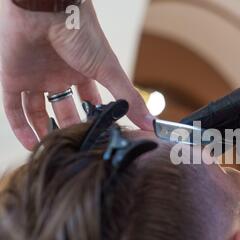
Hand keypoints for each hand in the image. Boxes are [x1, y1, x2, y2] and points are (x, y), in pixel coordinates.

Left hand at [0, 0, 152, 149]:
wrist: (48, 10)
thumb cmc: (80, 32)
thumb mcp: (109, 70)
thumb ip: (129, 97)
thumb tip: (151, 122)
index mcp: (82, 71)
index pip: (89, 100)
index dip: (94, 117)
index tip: (100, 135)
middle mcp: (58, 75)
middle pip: (64, 108)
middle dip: (72, 127)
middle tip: (80, 147)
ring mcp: (35, 77)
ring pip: (38, 111)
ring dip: (46, 131)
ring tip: (57, 151)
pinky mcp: (12, 78)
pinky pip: (14, 108)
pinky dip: (21, 128)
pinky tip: (32, 145)